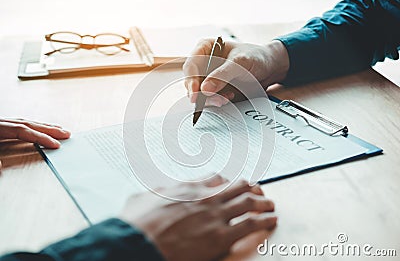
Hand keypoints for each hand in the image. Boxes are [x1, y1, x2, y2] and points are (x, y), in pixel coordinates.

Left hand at [0, 118, 69, 148]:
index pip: (23, 131)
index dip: (40, 137)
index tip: (55, 144)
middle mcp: (2, 122)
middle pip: (29, 124)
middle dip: (49, 129)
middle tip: (66, 134)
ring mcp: (2, 122)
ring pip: (26, 121)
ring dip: (44, 126)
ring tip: (59, 129)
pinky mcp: (1, 124)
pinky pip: (21, 123)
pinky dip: (34, 125)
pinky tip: (40, 128)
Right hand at [120, 177, 275, 260]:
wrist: (140, 240)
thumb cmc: (137, 223)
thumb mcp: (140, 199)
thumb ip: (150, 194)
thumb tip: (142, 194)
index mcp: (187, 187)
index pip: (215, 178)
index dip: (227, 180)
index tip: (232, 183)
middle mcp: (205, 197)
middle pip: (237, 185)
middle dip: (250, 187)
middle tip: (257, 191)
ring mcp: (215, 214)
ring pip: (248, 201)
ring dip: (263, 202)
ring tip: (270, 204)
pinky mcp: (221, 235)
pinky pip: (251, 224)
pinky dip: (265, 221)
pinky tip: (272, 220)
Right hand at [183, 40, 288, 106]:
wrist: (269, 67)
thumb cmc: (255, 57)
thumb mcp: (240, 63)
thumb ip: (222, 75)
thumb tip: (205, 89)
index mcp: (205, 49)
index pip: (190, 66)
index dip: (191, 80)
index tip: (196, 92)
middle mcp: (203, 63)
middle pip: (192, 82)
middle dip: (201, 94)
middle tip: (215, 100)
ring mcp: (208, 77)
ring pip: (199, 93)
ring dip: (210, 99)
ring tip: (225, 99)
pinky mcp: (215, 89)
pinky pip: (209, 99)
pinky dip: (217, 101)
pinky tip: (228, 98)